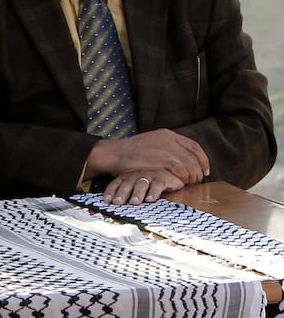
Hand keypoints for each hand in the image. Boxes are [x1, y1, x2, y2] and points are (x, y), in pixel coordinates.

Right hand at [85, 129, 208, 186]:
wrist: (113, 154)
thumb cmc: (128, 153)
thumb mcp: (149, 144)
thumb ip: (165, 148)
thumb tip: (180, 158)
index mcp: (167, 134)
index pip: (193, 146)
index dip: (202, 159)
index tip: (204, 169)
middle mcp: (169, 139)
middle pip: (194, 156)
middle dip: (199, 169)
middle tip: (198, 179)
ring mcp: (166, 149)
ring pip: (189, 164)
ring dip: (193, 175)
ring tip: (191, 183)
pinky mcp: (162, 159)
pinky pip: (181, 169)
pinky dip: (185, 177)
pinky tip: (182, 183)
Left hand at [103, 170, 186, 205]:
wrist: (169, 172)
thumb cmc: (148, 180)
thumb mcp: (135, 184)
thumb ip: (125, 192)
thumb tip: (113, 205)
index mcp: (127, 177)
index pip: (116, 183)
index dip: (111, 191)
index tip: (106, 201)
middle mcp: (136, 175)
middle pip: (127, 184)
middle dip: (121, 193)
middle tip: (117, 202)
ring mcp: (149, 176)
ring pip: (141, 184)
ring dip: (137, 194)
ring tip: (134, 202)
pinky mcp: (162, 179)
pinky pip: (157, 185)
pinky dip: (153, 192)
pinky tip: (150, 200)